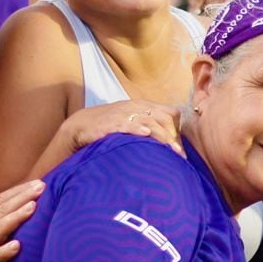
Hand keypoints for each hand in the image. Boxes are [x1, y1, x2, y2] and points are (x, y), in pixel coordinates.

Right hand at [0, 179, 43, 261]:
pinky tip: (17, 246)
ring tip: (33, 207)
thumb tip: (21, 217)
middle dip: (22, 197)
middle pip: (2, 210)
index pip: (1, 202)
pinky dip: (5, 251)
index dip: (19, 191)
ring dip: (16, 217)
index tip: (39, 182)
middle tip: (41, 186)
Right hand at [60, 99, 183, 157]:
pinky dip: (137, 128)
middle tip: (179, 155)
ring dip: (162, 137)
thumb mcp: (134, 122)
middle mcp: (137, 107)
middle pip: (164, 118)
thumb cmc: (112, 126)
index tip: (180, 148)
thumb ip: (152, 128)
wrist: (82, 125)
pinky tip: (145, 134)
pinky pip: (127, 124)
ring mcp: (124, 114)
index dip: (178, 130)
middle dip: (174, 137)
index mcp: (145, 106)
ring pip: (150, 121)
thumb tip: (173, 145)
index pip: (171, 113)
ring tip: (171, 151)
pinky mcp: (111, 122)